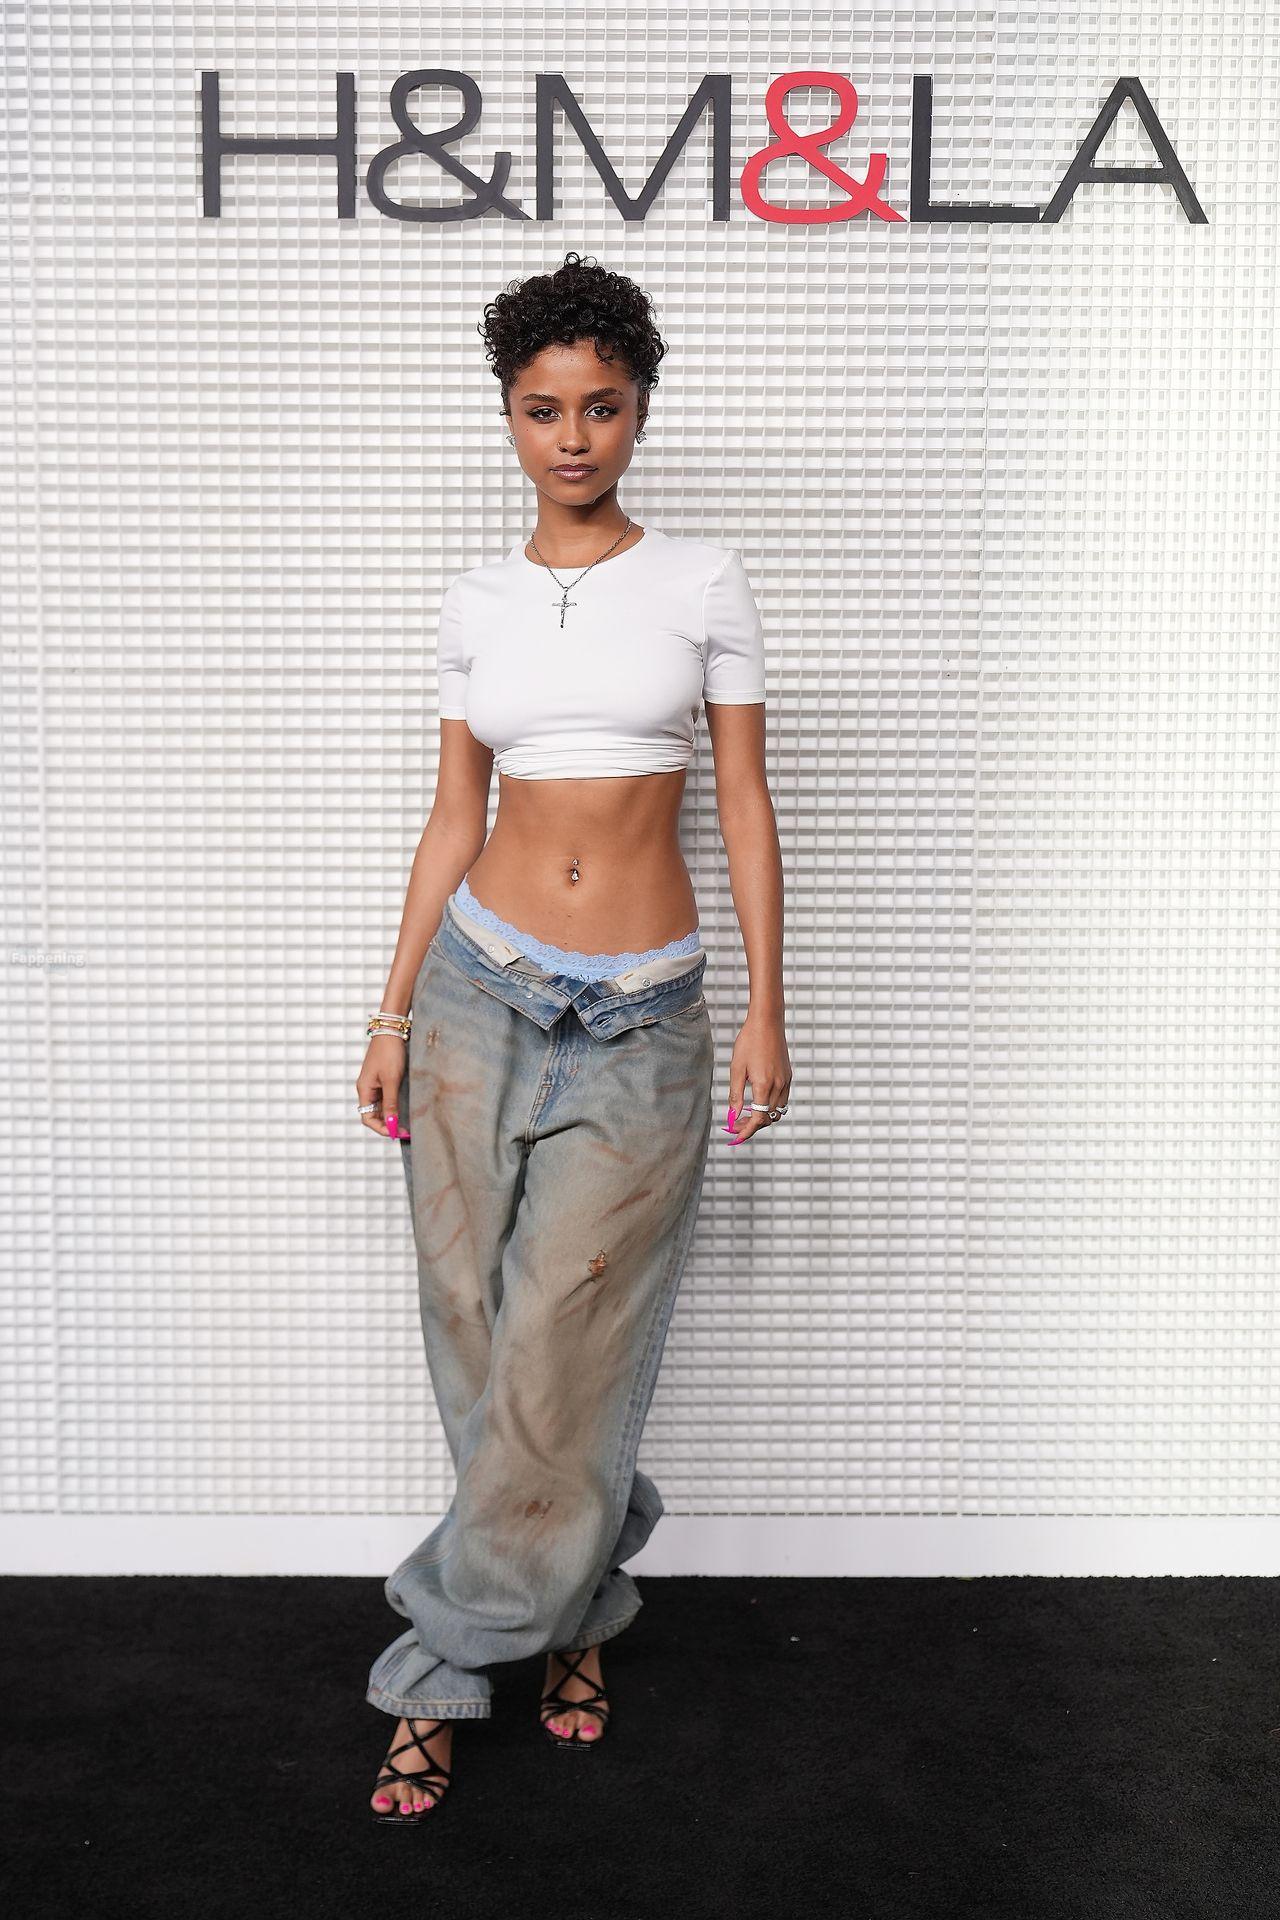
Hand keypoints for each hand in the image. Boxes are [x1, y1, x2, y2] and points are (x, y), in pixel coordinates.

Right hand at [356, 1033, 410, 1139]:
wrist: (391, 1031)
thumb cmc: (389, 1053)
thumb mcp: (391, 1080)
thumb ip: (391, 1103)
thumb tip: (391, 1123)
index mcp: (364, 1090)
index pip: (368, 1118)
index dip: (381, 1128)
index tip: (397, 1133)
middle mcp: (367, 1089)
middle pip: (374, 1115)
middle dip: (388, 1125)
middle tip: (405, 1131)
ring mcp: (374, 1085)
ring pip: (381, 1108)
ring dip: (392, 1117)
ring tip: (407, 1124)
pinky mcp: (383, 1080)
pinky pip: (386, 1099)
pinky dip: (394, 1107)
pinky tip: (405, 1111)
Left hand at [724, 1010, 790, 1145]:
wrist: (767, 1022)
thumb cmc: (749, 1042)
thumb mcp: (737, 1068)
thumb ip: (736, 1094)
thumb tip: (732, 1115)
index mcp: (764, 1085)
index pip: (758, 1119)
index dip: (746, 1131)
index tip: (734, 1137)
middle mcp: (778, 1086)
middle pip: (768, 1118)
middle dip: (751, 1126)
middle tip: (734, 1125)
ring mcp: (786, 1082)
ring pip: (777, 1111)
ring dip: (762, 1117)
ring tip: (744, 1115)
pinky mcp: (788, 1076)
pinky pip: (782, 1100)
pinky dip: (770, 1107)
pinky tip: (757, 1101)